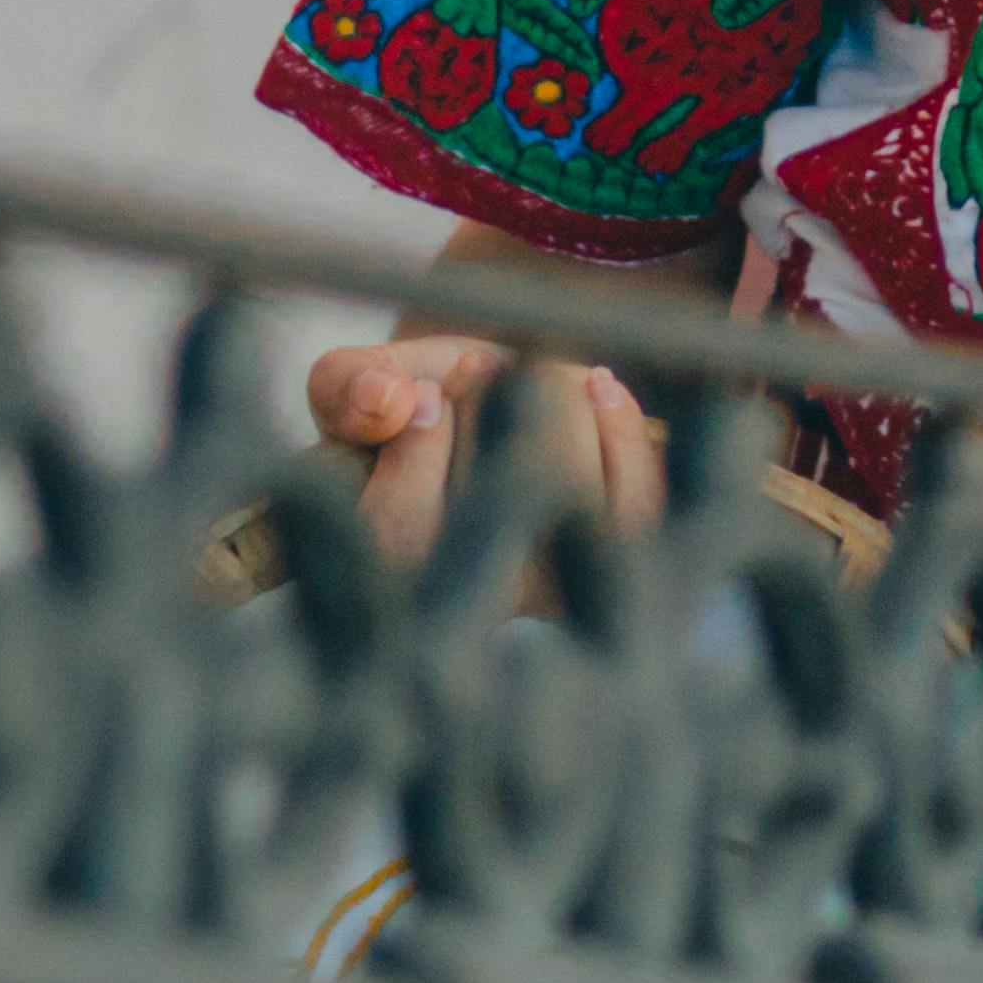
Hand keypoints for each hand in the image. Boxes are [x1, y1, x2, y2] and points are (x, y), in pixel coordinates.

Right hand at [302, 329, 667, 567]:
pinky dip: (622, 426)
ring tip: (526, 382)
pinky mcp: (618, 568)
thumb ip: (345, 389)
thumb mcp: (352, 389)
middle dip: (489, 401)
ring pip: (569, 479)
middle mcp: (469, 610)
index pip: (399, 521)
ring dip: (551, 400)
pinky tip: (598, 387)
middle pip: (490, 495)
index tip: (421, 392)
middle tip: (475, 371)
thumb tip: (391, 403)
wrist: (501, 408)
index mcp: (386, 580)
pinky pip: (636, 499)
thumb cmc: (415, 405)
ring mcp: (549, 595)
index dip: (420, 431)